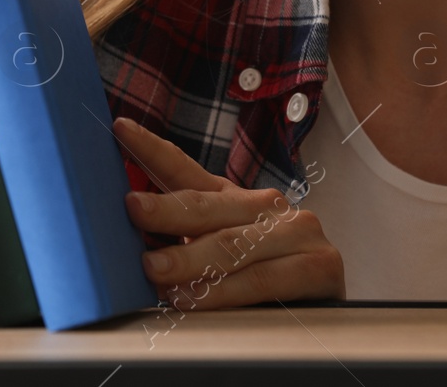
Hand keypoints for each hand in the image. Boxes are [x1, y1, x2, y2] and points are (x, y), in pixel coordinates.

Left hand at [114, 116, 344, 309]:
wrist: (326, 315)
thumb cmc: (263, 286)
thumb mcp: (218, 259)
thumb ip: (183, 248)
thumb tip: (129, 248)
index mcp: (236, 202)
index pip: (188, 171)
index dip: (153, 149)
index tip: (120, 129)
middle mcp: (267, 208)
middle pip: (207, 207)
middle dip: (166, 208)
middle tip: (133, 210)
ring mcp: (298, 233)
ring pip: (233, 246)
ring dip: (190, 259)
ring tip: (156, 271)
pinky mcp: (320, 265)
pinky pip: (262, 280)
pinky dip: (224, 292)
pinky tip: (195, 299)